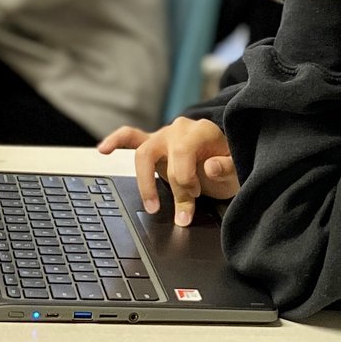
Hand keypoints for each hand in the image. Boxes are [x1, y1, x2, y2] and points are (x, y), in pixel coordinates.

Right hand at [98, 119, 238, 225]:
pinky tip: (103, 150)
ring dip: (145, 182)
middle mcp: (180, 129)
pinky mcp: (154, 144)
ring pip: (143, 152)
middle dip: (171, 186)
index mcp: (201, 131)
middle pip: (162, 156)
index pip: (182, 153)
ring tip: (151, 206)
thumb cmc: (231, 164)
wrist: (228, 161)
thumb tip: (209, 167)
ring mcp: (164, 135)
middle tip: (182, 212)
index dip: (186, 178)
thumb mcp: (238, 169)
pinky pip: (131, 138)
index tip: (196, 195)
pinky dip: (116, 142)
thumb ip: (227, 167)